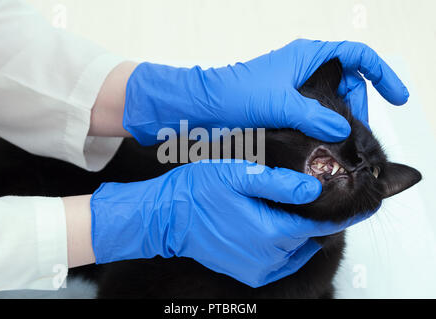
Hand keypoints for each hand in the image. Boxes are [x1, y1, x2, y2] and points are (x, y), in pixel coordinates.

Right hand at [90, 160, 371, 287]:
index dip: (340, 213)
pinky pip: (280, 261)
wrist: (167, 217)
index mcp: (270, 232)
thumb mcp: (238, 175)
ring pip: (296, 250)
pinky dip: (287, 246)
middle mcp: (268, 257)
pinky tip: (278, 226)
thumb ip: (278, 183)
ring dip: (301, 232)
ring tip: (296, 208)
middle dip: (317, 218)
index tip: (358, 204)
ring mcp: (257, 268)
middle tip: (318, 196)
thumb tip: (313, 188)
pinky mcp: (247, 271)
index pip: (320, 226)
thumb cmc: (198, 192)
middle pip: (308, 238)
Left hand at [123, 39, 407, 144]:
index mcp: (307, 57)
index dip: (381, 73)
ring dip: (340, 123)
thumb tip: (343, 130)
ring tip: (341, 145)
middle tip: (356, 135)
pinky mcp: (285, 111)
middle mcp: (303, 72)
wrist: (201, 109)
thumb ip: (314, 114)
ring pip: (331, 105)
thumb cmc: (231, 94)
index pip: (357, 56)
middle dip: (358, 106)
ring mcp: (294, 93)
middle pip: (348, 85)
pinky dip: (322, 132)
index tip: (397, 96)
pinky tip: (323, 147)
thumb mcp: (278, 102)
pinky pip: (314, 119)